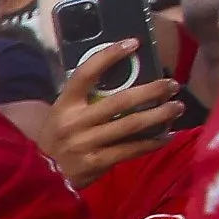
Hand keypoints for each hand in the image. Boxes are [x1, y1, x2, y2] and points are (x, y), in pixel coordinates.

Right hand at [45, 42, 190, 186]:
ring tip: (177, 107)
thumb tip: (129, 83)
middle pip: (120, 101)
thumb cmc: (59, 138)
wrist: (41, 175)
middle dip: (151, 91)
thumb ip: (87, 101)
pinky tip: (166, 136)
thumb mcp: (63, 115)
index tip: (133, 43)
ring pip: (130, 125)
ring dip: (159, 115)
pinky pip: (130, 149)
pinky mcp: (95, 162)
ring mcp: (85, 143)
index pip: (85, 74)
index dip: (108, 56)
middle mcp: (74, 122)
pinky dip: (151, 142)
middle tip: (172, 85)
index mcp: (64, 105)